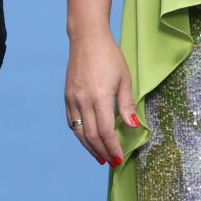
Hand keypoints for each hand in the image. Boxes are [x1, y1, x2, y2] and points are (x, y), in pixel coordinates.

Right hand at [64, 28, 135, 166]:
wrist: (86, 38)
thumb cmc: (109, 56)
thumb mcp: (124, 78)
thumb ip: (126, 104)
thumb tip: (133, 126)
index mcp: (99, 97)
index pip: (105, 131)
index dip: (112, 148)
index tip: (119, 158)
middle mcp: (83, 100)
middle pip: (91, 136)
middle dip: (102, 152)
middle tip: (111, 162)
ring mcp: (72, 99)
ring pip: (79, 132)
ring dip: (89, 147)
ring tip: (99, 157)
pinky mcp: (67, 96)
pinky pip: (71, 121)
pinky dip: (79, 134)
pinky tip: (87, 139)